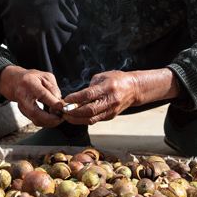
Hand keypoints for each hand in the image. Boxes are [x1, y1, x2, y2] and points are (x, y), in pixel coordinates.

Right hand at [0, 66, 63, 126]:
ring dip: (47, 122)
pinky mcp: (22, 110)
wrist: (15, 81)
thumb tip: (59, 101)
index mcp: (29, 82)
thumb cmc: (33, 77)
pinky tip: (52, 120)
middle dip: (48, 118)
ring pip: (34, 118)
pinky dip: (44, 122)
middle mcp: (23, 94)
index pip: (41, 94)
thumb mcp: (45, 77)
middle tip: (59, 119)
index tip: (61, 107)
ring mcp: (21, 104)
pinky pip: (34, 120)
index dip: (52, 102)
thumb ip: (53, 88)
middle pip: (34, 111)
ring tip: (58, 120)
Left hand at [62, 68, 180, 124]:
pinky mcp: (110, 116)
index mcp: (108, 87)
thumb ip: (89, 87)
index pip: (89, 95)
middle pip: (89, 110)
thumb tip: (76, 98)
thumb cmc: (116, 80)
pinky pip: (94, 120)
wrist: (134, 89)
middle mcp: (111, 100)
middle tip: (63, 111)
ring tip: (66, 116)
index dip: (75, 99)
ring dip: (76, 119)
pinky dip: (83, 120)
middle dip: (73, 112)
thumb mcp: (103, 76)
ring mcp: (111, 110)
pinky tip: (75, 117)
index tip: (65, 99)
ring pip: (91, 118)